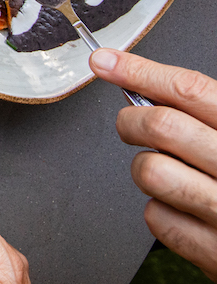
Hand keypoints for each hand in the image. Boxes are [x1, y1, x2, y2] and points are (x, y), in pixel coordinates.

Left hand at [90, 48, 216, 278]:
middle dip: (131, 121)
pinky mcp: (213, 251)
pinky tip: (180, 206)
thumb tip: (145, 84)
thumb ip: (206, 113)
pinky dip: (161, 209)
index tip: (106, 63)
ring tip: (167, 172)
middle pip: (161, 126)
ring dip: (146, 168)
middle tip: (132, 126)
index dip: (140, 71)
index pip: (189, 90)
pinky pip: (158, 216)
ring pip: (150, 171)